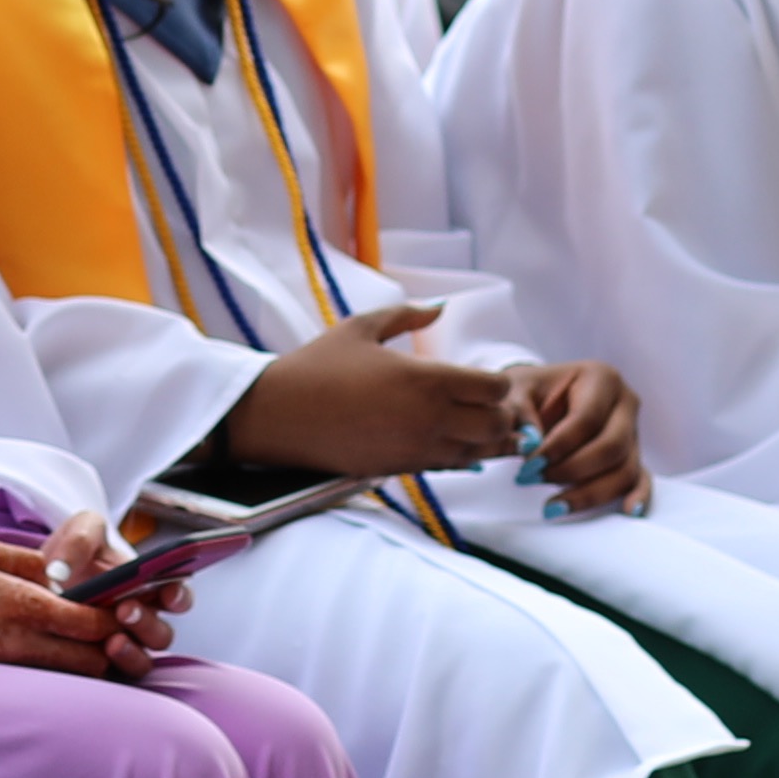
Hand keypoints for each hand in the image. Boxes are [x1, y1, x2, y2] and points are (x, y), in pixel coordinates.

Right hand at [0, 526, 166, 678]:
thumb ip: (35, 562)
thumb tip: (75, 571)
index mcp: (20, 603)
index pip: (90, 621)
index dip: (119, 616)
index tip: (130, 603)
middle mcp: (19, 640)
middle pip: (93, 658)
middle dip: (117, 645)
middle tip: (125, 626)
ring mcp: (9, 661)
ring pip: (75, 673)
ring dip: (96, 659)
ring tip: (101, 637)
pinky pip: (50, 676)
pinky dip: (69, 666)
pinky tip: (71, 648)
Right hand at [215, 305, 525, 484]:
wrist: (278, 415)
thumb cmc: (318, 366)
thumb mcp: (361, 327)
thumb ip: (408, 315)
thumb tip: (440, 307)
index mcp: (426, 379)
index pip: (494, 388)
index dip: (498, 383)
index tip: (484, 378)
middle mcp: (429, 418)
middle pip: (495, 425)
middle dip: (500, 415)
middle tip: (488, 406)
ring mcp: (416, 449)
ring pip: (477, 453)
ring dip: (483, 440)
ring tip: (475, 426)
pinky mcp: (400, 470)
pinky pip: (447, 467)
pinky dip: (457, 456)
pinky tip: (447, 441)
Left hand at [513, 359, 649, 514]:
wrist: (537, 396)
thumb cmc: (528, 391)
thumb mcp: (515, 390)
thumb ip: (519, 413)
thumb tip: (529, 444)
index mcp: (601, 377)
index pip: (586, 419)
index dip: (557, 447)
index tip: (528, 466)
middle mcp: (625, 403)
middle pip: (611, 447)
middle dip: (571, 471)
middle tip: (534, 480)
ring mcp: (633, 431)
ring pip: (626, 469)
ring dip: (589, 493)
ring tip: (553, 506)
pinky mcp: (632, 455)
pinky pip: (641, 479)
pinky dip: (638, 496)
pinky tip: (628, 511)